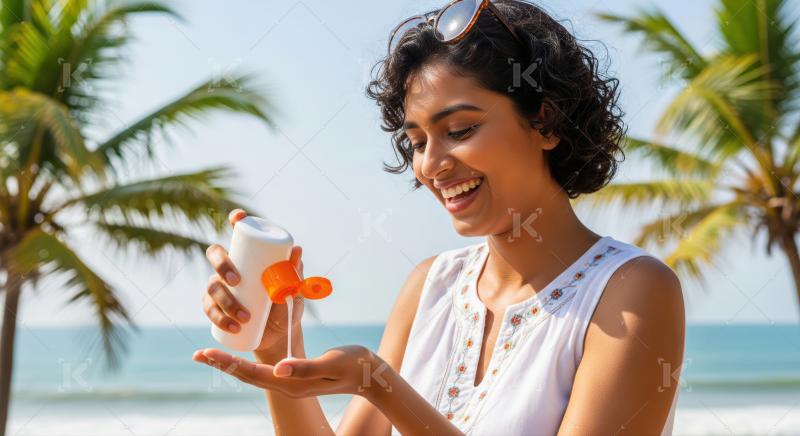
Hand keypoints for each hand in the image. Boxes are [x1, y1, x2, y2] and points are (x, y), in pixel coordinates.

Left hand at [192, 345, 383, 398]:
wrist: (368, 374)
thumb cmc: (352, 365)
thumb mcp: (329, 364)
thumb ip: (304, 368)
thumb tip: (277, 369)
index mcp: (291, 384)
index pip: (252, 374)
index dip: (228, 363)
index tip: (207, 353)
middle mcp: (287, 385)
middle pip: (247, 375)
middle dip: (222, 364)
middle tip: (198, 353)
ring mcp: (290, 382)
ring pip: (253, 373)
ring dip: (231, 364)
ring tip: (212, 354)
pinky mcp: (294, 375)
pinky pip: (264, 369)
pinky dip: (248, 361)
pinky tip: (241, 355)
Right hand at [203, 208, 304, 357]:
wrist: (279, 334)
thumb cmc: (286, 305)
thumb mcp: (293, 289)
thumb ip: (294, 272)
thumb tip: (297, 250)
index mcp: (250, 257)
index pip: (240, 233)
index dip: (236, 220)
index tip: (239, 218)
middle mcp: (231, 267)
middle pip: (215, 254)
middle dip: (221, 265)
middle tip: (236, 281)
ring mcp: (221, 286)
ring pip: (212, 286)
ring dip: (225, 301)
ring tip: (245, 316)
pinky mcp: (215, 307)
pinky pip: (209, 308)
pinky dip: (219, 318)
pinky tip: (232, 326)